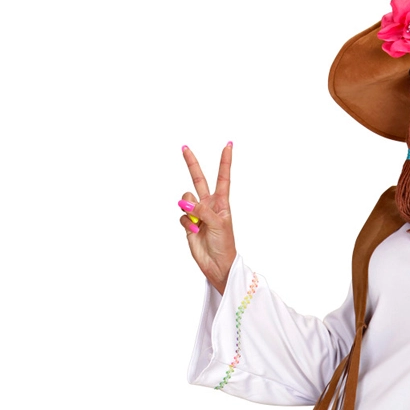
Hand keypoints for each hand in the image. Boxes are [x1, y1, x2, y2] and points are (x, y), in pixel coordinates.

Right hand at [178, 143, 236, 293]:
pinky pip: (182, 216)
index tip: (228, 145)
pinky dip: (186, 223)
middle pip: (198, 179)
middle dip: (191, 164)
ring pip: (185, 200)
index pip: (223, 178)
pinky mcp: (188, 223)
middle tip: (184, 147)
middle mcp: (208, 204)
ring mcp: (197, 213)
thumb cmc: (224, 244)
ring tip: (198, 223)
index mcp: (221, 202)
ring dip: (189, 209)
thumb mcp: (218, 223)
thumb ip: (203, 209)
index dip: (225, 162)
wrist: (217, 264)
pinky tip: (194, 231)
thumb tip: (186, 203)